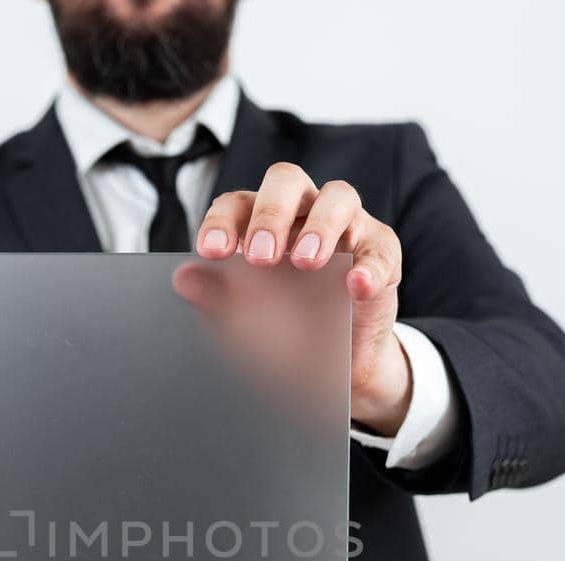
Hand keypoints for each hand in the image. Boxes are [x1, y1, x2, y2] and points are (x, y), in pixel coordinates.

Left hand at [194, 164, 411, 435]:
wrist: (329, 375)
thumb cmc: (281, 339)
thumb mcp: (245, 328)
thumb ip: (218, 301)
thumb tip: (183, 278)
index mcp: (258, 224)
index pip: (236, 203)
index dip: (222, 222)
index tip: (211, 252)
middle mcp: (301, 214)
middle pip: (287, 181)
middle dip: (271, 213)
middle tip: (260, 257)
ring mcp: (346, 228)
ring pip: (338, 197)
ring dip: (320, 226)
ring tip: (307, 263)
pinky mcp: (381, 253)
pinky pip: (380, 248)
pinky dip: (370, 265)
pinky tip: (356, 286)